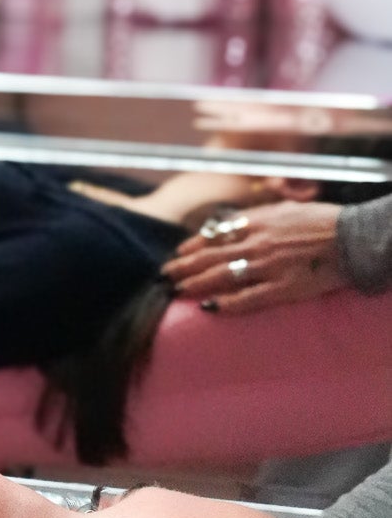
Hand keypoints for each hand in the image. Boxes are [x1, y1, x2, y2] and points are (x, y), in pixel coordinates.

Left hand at [163, 201, 345, 313]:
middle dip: (184, 267)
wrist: (352, 237)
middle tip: (165, 275)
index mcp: (258, 222)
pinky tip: (209, 309)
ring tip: (178, 291)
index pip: (215, 235)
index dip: (193, 246)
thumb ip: (258, 217)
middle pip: (211, 257)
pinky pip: (248, 299)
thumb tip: (233, 223)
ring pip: (222, 277)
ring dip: (196, 284)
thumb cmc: (322, 221)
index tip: (178, 253)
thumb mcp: (285, 209)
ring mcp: (267, 267)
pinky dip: (226, 304)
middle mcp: (256, 243)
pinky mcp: (282, 288)